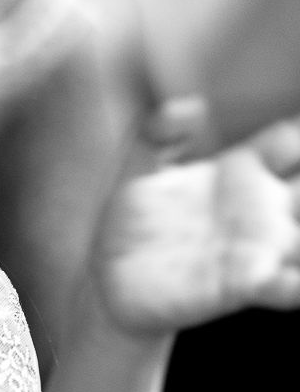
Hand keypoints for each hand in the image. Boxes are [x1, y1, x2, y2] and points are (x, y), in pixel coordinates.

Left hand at [93, 108, 299, 333]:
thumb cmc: (133, 221)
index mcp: (240, 172)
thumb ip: (157, 133)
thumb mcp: (138, 168)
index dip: (297, 133)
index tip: (296, 128)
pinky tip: (295, 281)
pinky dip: (297, 283)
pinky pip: (287, 285)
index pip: (287, 144)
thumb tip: (190, 106)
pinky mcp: (244, 285)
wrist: (111, 278)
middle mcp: (260, 210)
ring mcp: (257, 248)